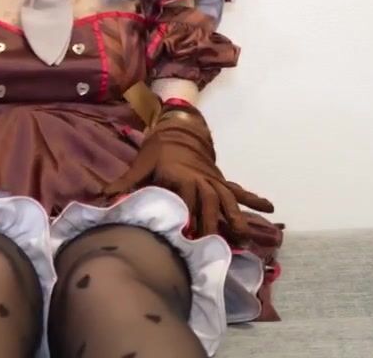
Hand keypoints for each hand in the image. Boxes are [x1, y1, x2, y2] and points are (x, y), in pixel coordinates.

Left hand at [104, 105, 278, 245]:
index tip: (188, 233)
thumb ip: (124, 182)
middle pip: (210, 201)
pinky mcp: (219, 180)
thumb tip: (102, 195)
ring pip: (228, 199)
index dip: (188, 213)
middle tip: (218, 244)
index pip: (185, 196)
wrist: (178, 128)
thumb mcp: (140, 164)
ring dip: (236, 217)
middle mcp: (200, 177)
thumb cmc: (156, 149)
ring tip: (246, 236)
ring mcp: (212, 179)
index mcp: (179, 174)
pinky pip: (238, 190)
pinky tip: (270, 208)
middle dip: (215, 223)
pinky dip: (253, 199)